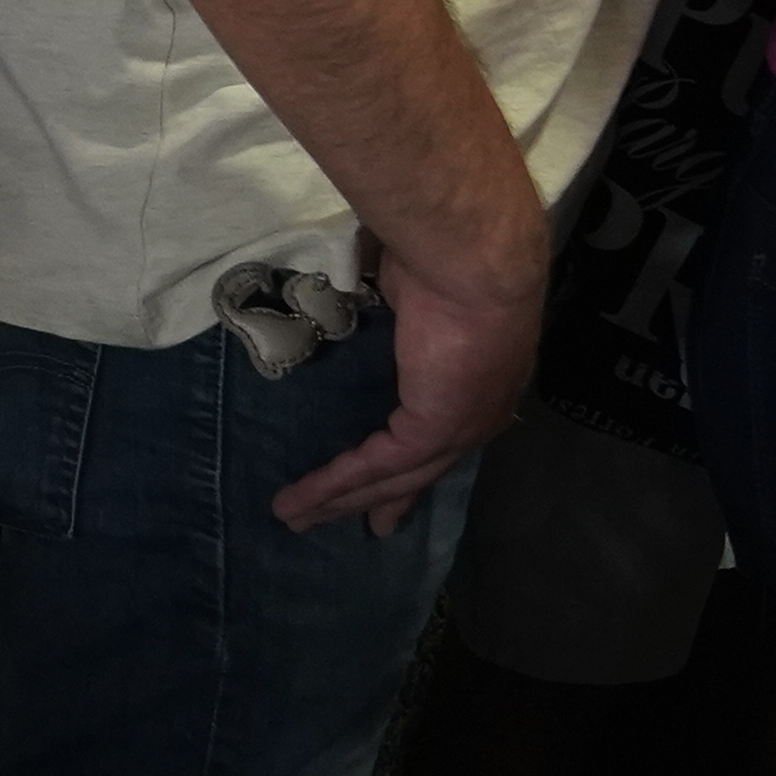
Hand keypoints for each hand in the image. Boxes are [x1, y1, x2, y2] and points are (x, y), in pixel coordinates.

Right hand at [269, 232, 540, 537]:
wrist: (472, 258)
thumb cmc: (444, 254)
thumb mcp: (412, 286)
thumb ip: (393, 303)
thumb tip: (368, 286)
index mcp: (480, 376)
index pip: (440, 433)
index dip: (411, 464)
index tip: (386, 491)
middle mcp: (479, 410)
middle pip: (420, 468)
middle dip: (378, 498)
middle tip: (350, 521)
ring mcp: (461, 424)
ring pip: (395, 475)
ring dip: (341, 498)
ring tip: (295, 517)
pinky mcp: (434, 429)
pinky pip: (378, 465)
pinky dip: (337, 482)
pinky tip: (304, 496)